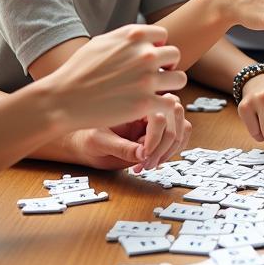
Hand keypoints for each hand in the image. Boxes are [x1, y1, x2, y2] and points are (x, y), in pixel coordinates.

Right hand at [41, 24, 185, 132]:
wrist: (63, 99)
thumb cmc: (78, 71)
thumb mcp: (101, 42)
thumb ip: (126, 37)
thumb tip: (146, 36)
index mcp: (134, 36)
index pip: (163, 36)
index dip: (157, 48)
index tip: (148, 60)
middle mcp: (144, 54)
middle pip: (175, 56)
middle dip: (166, 66)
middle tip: (154, 78)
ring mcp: (147, 79)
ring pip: (180, 79)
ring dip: (170, 86)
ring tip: (155, 93)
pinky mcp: (145, 103)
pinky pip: (171, 102)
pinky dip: (165, 107)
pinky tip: (152, 109)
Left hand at [69, 95, 191, 170]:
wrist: (81, 141)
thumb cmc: (85, 136)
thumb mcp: (98, 141)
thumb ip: (121, 148)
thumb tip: (143, 154)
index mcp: (133, 100)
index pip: (159, 109)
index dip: (155, 135)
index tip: (143, 154)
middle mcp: (148, 106)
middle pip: (176, 114)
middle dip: (165, 142)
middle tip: (147, 161)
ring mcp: (155, 120)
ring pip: (182, 126)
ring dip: (170, 149)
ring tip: (148, 164)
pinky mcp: (158, 133)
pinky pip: (179, 137)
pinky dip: (171, 152)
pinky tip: (152, 163)